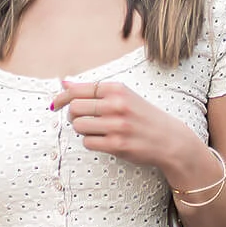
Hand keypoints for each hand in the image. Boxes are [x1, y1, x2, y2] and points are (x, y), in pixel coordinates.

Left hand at [51, 78, 193, 170]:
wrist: (170, 139)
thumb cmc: (142, 116)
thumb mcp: (123, 95)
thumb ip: (93, 90)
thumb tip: (63, 82)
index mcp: (117, 89)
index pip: (77, 90)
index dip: (61, 98)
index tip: (55, 105)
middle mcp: (116, 105)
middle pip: (74, 109)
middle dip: (73, 116)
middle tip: (83, 120)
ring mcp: (117, 125)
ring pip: (79, 126)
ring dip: (82, 130)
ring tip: (96, 130)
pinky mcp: (117, 144)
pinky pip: (87, 142)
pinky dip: (91, 142)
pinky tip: (104, 140)